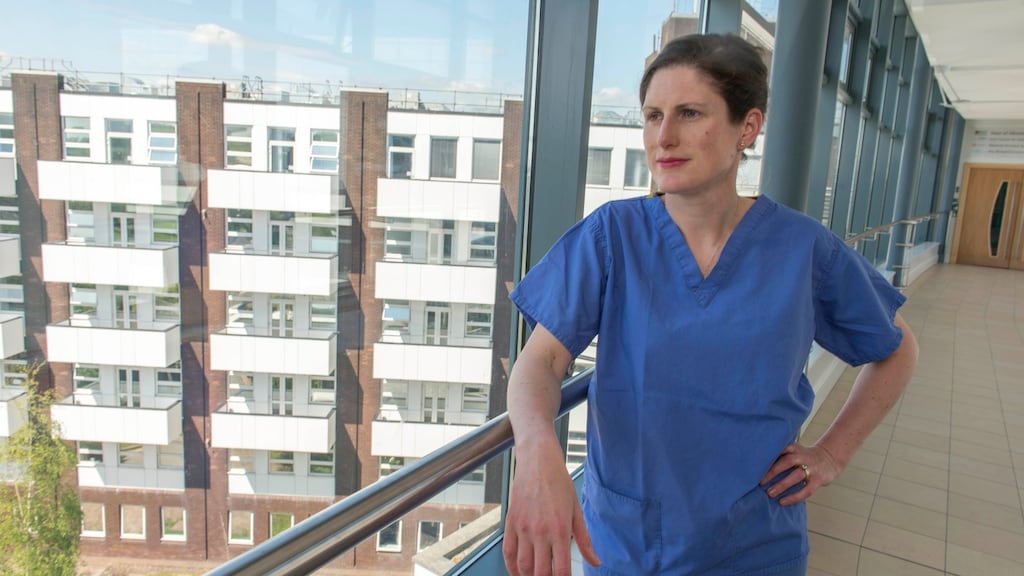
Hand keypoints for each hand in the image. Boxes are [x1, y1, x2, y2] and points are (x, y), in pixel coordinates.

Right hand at [502, 442, 599, 575]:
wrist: (538, 461)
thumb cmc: (559, 483)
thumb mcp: (576, 511)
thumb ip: (585, 540)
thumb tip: (595, 562)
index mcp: (559, 529)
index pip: (561, 569)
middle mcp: (540, 531)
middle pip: (540, 572)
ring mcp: (523, 528)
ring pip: (523, 566)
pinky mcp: (511, 523)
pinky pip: (508, 552)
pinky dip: (512, 567)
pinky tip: (518, 573)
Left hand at [759, 443, 840, 505]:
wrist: (829, 458)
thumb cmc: (805, 456)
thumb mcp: (794, 450)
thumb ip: (780, 456)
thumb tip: (758, 467)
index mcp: (794, 448)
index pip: (780, 451)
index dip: (768, 458)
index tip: (756, 467)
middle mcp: (803, 456)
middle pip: (787, 462)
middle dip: (772, 472)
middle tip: (760, 483)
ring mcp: (812, 468)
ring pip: (796, 476)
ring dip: (782, 485)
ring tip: (770, 493)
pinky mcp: (818, 480)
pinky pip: (806, 490)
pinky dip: (794, 497)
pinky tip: (783, 502)